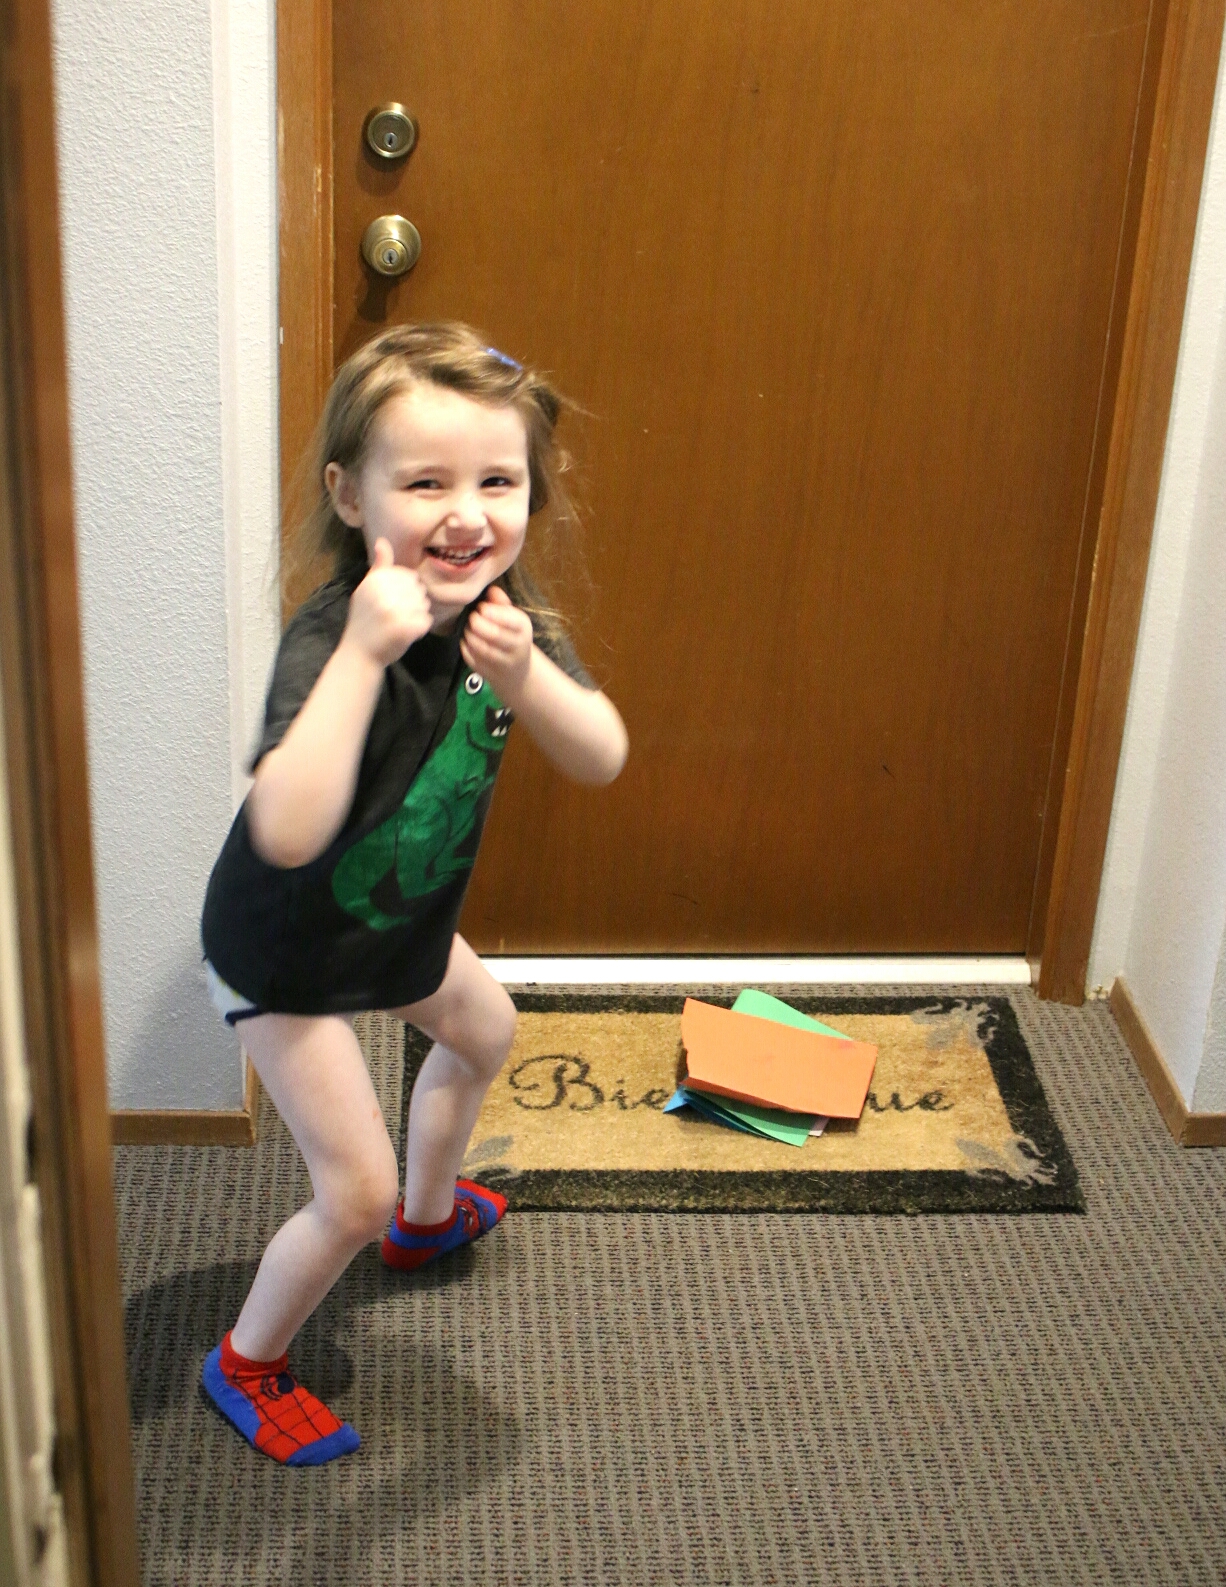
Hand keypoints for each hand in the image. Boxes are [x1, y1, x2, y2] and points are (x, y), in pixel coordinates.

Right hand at [343, 538, 433, 665]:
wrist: (358, 653)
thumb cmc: (364, 620)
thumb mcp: (366, 590)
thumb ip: (379, 567)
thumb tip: (383, 541)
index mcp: (375, 580)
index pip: (410, 577)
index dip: (407, 591)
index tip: (393, 603)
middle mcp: (384, 593)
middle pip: (419, 590)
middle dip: (414, 603)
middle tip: (397, 616)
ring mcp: (395, 611)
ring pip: (425, 605)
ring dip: (418, 616)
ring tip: (401, 624)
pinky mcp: (405, 629)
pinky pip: (426, 621)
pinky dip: (420, 629)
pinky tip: (406, 634)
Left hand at [461, 584, 534, 703]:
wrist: (517, 670)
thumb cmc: (512, 636)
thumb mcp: (513, 618)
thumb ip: (501, 603)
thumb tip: (491, 590)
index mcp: (523, 628)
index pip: (511, 620)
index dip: (492, 613)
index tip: (481, 608)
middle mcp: (517, 646)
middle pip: (495, 635)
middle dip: (478, 624)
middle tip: (472, 618)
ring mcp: (504, 662)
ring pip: (483, 649)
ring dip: (470, 636)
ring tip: (468, 629)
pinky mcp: (490, 672)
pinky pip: (473, 659)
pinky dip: (466, 648)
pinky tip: (466, 641)